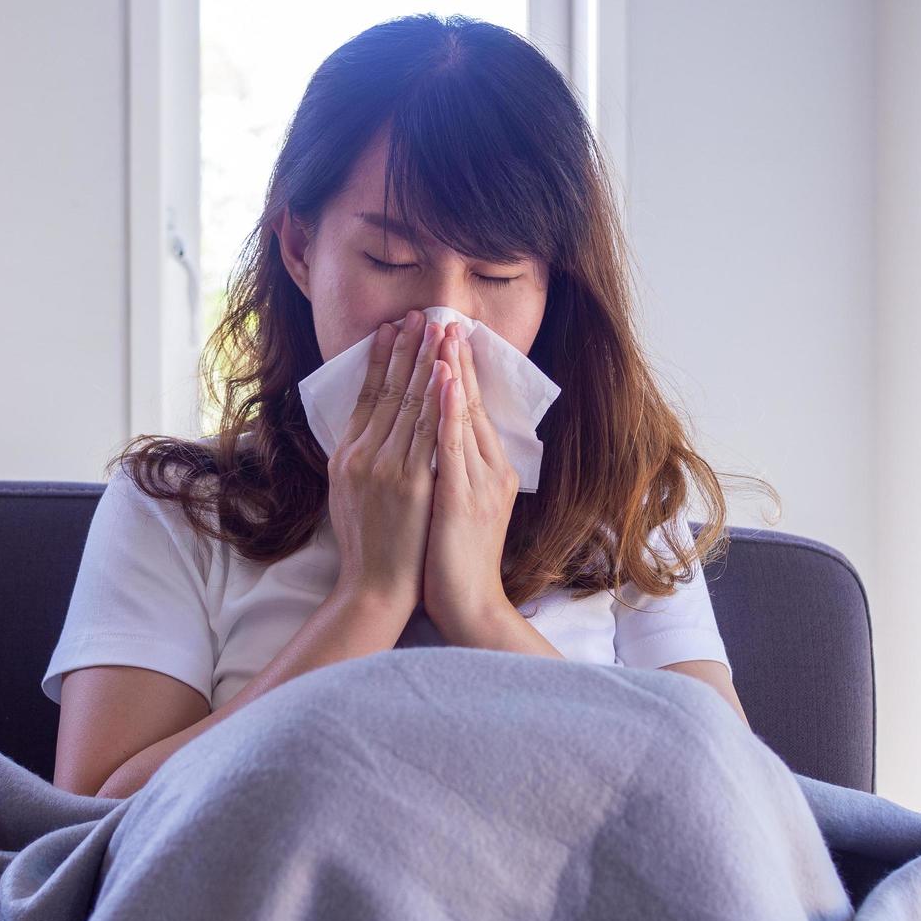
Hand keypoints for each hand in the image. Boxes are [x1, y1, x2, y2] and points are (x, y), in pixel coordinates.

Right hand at [326, 309, 450, 616]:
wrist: (375, 588)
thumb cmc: (368, 547)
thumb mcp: (348, 495)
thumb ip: (358, 458)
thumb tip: (367, 428)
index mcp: (347, 456)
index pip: (365, 395)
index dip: (379, 359)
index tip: (391, 329)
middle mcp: (362, 456)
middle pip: (387, 391)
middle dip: (405, 349)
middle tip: (418, 313)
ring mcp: (387, 468)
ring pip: (408, 404)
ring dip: (423, 362)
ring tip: (435, 329)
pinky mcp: (411, 484)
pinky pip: (427, 432)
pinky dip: (437, 399)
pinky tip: (445, 373)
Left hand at [422, 319, 518, 639]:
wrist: (466, 606)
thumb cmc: (451, 561)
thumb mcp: (454, 505)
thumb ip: (450, 470)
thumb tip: (434, 441)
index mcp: (485, 469)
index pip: (468, 408)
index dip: (458, 370)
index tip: (445, 334)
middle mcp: (487, 468)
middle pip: (469, 402)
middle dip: (456, 358)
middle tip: (444, 315)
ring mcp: (477, 481)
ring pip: (463, 414)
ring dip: (453, 369)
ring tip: (443, 331)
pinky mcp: (461, 497)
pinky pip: (453, 444)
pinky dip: (449, 408)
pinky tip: (444, 380)